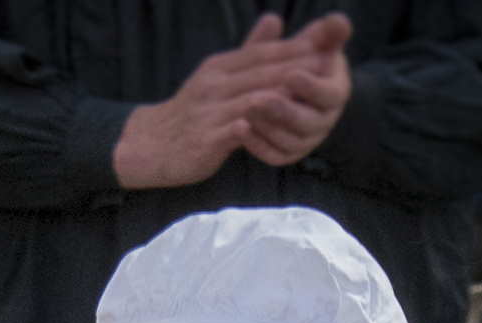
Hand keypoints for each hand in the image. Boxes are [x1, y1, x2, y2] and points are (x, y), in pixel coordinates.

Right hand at [113, 13, 353, 188]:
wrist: (150, 144)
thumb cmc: (191, 114)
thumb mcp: (216, 76)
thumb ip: (248, 51)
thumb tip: (275, 20)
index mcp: (221, 67)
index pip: (263, 54)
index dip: (295, 47)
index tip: (327, 41)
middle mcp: (215, 84)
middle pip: (262, 73)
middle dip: (297, 66)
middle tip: (331, 62)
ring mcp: (209, 112)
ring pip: (250, 100)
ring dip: (281, 96)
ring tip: (310, 94)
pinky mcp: (204, 141)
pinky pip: (231, 133)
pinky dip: (249, 128)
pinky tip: (269, 126)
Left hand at [237, 12, 353, 166]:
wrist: (298, 83)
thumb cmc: (308, 57)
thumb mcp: (319, 41)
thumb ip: (329, 32)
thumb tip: (340, 22)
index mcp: (335, 94)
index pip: (328, 95)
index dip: (310, 87)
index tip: (290, 75)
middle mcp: (323, 122)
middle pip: (306, 123)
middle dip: (281, 112)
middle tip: (257, 99)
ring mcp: (306, 141)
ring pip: (288, 142)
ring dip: (266, 128)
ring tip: (245, 110)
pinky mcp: (287, 153)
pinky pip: (273, 155)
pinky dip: (257, 144)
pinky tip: (238, 129)